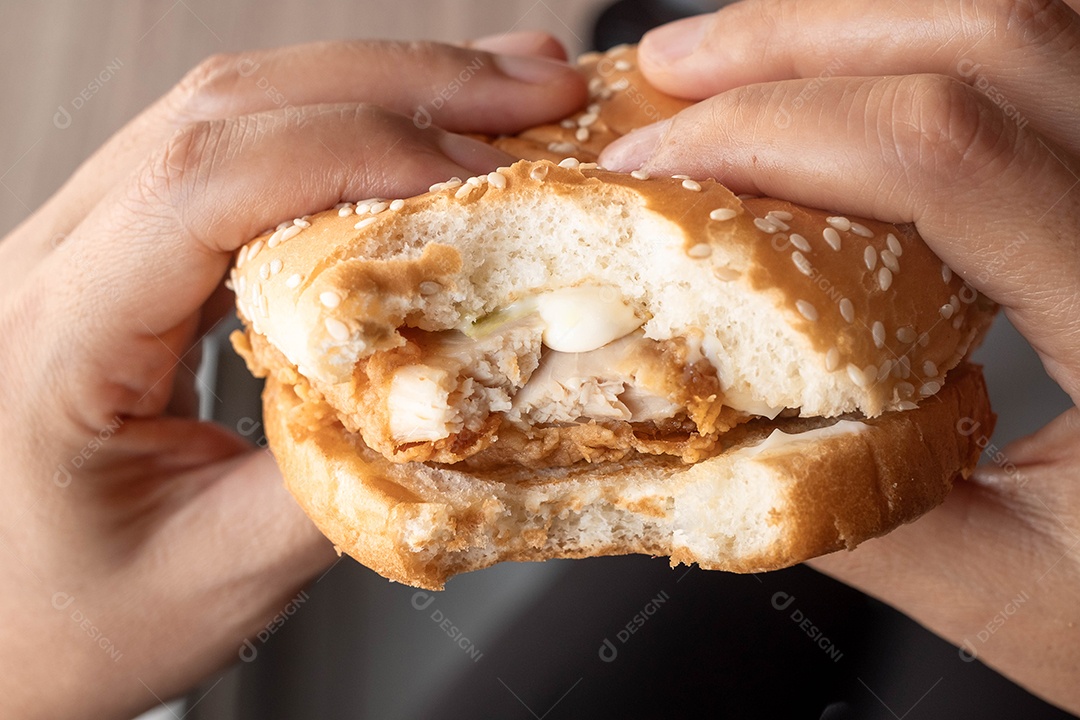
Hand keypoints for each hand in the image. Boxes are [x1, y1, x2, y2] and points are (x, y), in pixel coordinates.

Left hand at [0, 32, 584, 718]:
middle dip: (402, 84)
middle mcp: (56, 258)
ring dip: (381, 86)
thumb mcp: (216, 578)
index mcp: (59, 335)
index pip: (207, 183)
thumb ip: (342, 484)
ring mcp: (83, 240)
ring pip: (234, 107)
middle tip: (536, 92)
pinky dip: (344, 126)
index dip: (360, 153)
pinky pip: (237, 153)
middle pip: (229, 109)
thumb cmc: (65, 619)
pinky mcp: (126, 249)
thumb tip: (462, 399)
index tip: (481, 179)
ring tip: (502, 94)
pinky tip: (416, 131)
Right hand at [599, 2, 1079, 713]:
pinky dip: (923, 47)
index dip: (772, 132)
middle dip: (790, 43)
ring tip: (737, 62)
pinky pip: (1047, 60)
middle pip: (986, 38)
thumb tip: (712, 432)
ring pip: (1027, 20)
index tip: (655, 167)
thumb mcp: (1015, 594)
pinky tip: (855, 79)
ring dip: (853, 26)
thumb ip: (856, 512)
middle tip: (670, 77)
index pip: (945, 152)